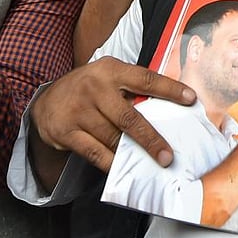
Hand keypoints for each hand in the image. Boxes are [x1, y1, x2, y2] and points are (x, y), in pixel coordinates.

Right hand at [30, 57, 195, 173]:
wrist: (45, 101)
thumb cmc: (88, 89)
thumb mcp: (108, 77)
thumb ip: (132, 88)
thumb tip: (166, 108)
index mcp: (111, 70)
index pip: (146, 78)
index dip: (170, 89)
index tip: (191, 99)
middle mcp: (95, 88)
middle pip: (129, 117)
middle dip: (152, 139)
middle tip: (168, 156)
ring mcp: (80, 110)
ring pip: (113, 138)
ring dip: (133, 154)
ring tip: (150, 164)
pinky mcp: (67, 132)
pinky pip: (95, 153)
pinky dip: (111, 163)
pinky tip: (123, 168)